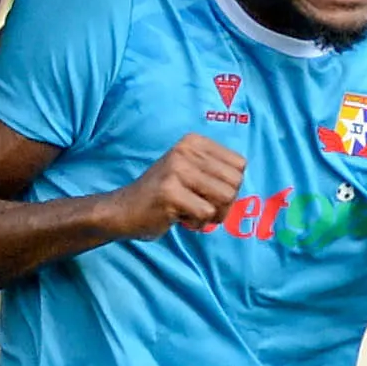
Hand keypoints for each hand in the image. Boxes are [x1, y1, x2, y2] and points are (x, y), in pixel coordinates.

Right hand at [108, 133, 243, 239]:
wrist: (125, 209)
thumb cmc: (165, 194)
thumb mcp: (191, 171)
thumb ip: (217, 171)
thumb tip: (242, 178)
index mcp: (194, 142)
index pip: (240, 164)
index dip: (230, 186)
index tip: (209, 192)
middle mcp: (185, 150)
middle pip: (235, 182)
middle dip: (225, 203)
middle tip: (203, 207)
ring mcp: (177, 170)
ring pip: (225, 198)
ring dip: (214, 215)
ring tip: (192, 212)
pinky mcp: (170, 192)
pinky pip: (206, 213)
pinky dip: (198, 224)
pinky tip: (180, 218)